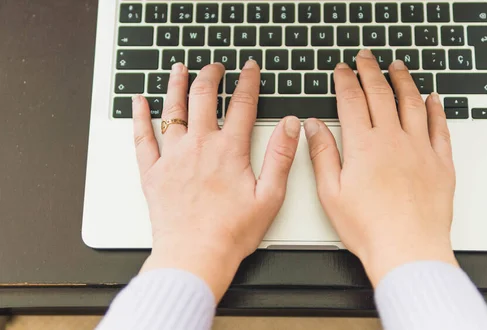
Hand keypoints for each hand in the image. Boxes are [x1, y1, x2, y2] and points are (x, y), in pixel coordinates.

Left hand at [132, 61, 300, 299]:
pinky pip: (142, 138)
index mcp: (229, 151)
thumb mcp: (270, 196)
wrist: (195, 256)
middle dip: (210, 76)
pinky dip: (139, 117)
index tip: (249, 68)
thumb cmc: (231, 232)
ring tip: (179, 69)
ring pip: (172, 110)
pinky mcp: (153, 173)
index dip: (248, 81)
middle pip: (203, 98)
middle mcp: (199, 146)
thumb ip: (281, 156)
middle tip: (214, 66)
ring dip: (176, 85)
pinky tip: (138, 103)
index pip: (242, 105)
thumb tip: (291, 125)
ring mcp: (172, 157)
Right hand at [304, 49, 457, 286]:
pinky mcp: (441, 163)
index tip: (342, 69)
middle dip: (371, 70)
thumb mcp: (331, 193)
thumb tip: (314, 126)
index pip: (352, 100)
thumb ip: (322, 154)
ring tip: (398, 66)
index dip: (345, 80)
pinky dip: (436, 109)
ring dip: (403, 80)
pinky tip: (433, 98)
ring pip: (412, 103)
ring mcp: (420, 148)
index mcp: (363, 146)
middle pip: (381, 93)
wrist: (408, 249)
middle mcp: (393, 140)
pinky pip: (440, 127)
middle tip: (367, 57)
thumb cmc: (369, 228)